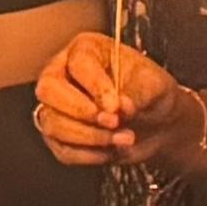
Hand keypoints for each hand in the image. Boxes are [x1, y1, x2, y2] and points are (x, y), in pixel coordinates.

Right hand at [33, 32, 205, 173]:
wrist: (158, 122)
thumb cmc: (151, 92)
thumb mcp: (153, 85)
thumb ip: (137, 93)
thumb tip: (121, 107)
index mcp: (86, 50)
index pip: (78, 64)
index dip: (95, 86)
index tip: (116, 105)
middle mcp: (64, 74)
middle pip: (48, 90)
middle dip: (81, 112)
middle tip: (113, 122)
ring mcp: (57, 106)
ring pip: (52, 123)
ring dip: (90, 137)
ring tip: (124, 138)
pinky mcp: (60, 136)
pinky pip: (61, 150)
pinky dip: (88, 155)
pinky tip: (111, 150)